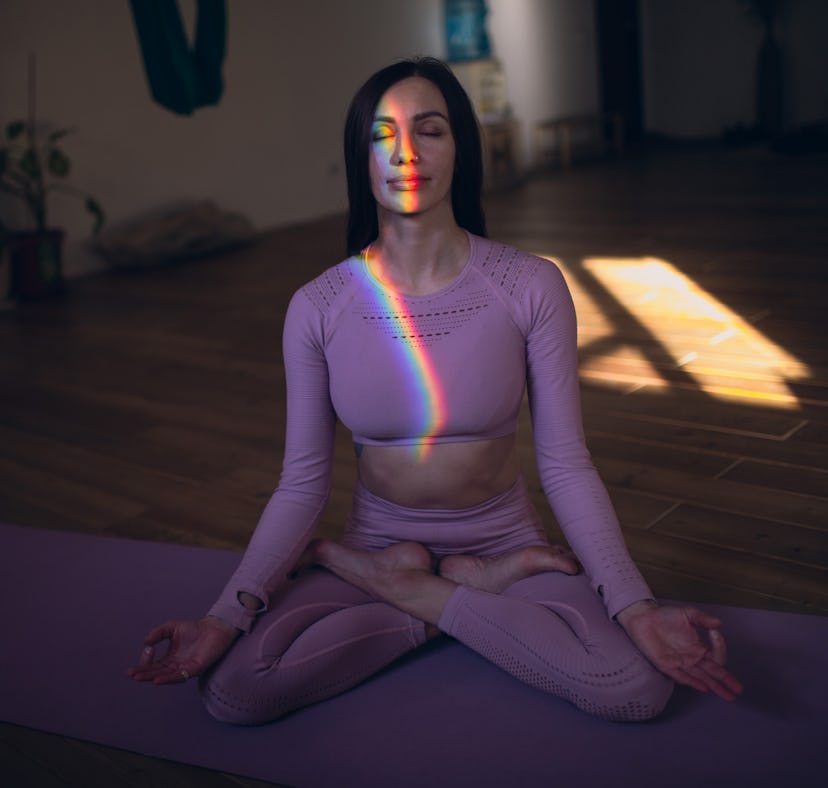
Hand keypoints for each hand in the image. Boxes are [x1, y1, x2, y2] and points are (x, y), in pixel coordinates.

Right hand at [127, 616, 238, 684]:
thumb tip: (145, 643)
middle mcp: (175, 665)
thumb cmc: (195, 628)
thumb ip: (158, 633)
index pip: (153, 665)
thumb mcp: (172, 628)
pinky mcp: (194, 669)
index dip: (146, 661)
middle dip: (143, 673)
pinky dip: (168, 679)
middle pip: (156, 672)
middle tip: (131, 674)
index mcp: (169, 658)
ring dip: (152, 677)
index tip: (147, 650)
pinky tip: (157, 680)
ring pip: (165, 676)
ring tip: (139, 677)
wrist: (214, 627)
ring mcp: (184, 669)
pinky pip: (179, 677)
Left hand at [617, 601, 743, 701]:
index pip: (716, 655)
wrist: (643, 618)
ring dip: (714, 686)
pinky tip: (703, 687)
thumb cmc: (665, 616)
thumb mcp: (686, 614)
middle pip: (713, 672)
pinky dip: (693, 682)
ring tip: (728, 695)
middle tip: (738, 689)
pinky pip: (682, 676)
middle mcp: (692, 658)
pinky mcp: (667, 666)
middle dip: (726, 680)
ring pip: (701, 678)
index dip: (720, 646)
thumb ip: (702, 618)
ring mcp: (680, 663)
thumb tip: (719, 623)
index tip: (715, 632)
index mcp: (698, 647)